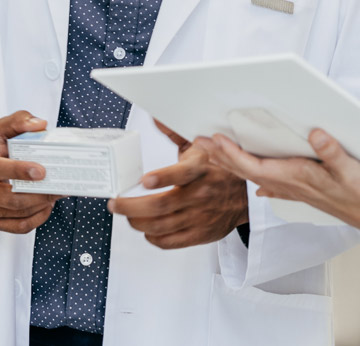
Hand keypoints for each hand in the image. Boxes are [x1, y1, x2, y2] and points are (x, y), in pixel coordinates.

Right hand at [0, 110, 62, 233]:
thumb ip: (19, 121)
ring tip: (57, 192)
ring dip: (41, 204)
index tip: (41, 171)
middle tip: (59, 185)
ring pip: (17, 213)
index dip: (18, 171)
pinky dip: (37, 218)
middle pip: (9, 198)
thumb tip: (40, 125)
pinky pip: (19, 227)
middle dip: (38, 193)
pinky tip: (46, 205)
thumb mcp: (0, 128)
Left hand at [107, 121, 250, 249]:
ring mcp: (200, 216)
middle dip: (131, 206)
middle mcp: (200, 194)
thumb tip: (157, 118)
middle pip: (160, 205)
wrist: (243, 196)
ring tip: (127, 215)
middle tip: (115, 203)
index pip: (181, 174)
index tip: (145, 179)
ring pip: (160, 225)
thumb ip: (175, 134)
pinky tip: (146, 229)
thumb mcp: (200, 148)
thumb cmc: (218, 170)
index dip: (162, 178)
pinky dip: (153, 237)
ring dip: (137, 222)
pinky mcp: (200, 234)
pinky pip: (170, 241)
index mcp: (200, 170)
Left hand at [200, 129, 359, 238]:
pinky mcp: (305, 193)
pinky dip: (259, 177)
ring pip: (257, 176)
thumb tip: (316, 134)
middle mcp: (292, 186)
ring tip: (216, 152)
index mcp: (299, 178)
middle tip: (198, 142)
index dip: (232, 154)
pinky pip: (274, 185)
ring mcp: (297, 191)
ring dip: (235, 163)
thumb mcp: (354, 170)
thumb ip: (333, 152)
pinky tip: (256, 181)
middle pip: (248, 171)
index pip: (255, 167)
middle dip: (222, 156)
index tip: (215, 140)